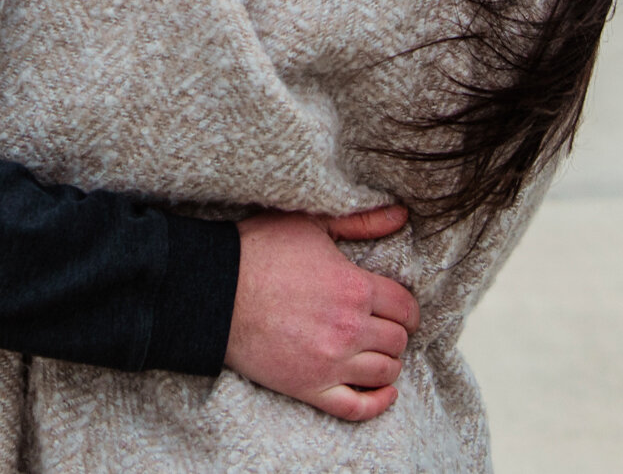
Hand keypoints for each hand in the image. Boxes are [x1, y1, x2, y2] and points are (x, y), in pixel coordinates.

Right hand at [226, 207, 419, 422]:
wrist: (214, 292)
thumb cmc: (259, 252)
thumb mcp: (311, 224)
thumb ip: (360, 222)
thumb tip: (400, 215)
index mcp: (355, 288)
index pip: (406, 308)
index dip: (408, 310)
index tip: (401, 311)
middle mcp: (350, 328)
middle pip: (398, 341)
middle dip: (396, 335)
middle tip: (383, 330)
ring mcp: (331, 362)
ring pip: (384, 373)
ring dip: (388, 364)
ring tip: (377, 354)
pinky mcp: (309, 387)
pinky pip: (357, 407)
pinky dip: (377, 404)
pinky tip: (382, 394)